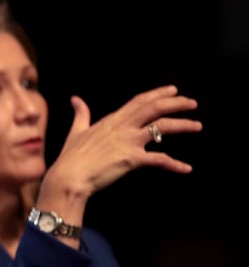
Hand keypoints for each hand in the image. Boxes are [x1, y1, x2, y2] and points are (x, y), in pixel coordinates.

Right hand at [36, 85, 201, 229]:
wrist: (70, 176)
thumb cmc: (71, 157)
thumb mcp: (76, 131)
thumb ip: (81, 114)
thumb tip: (75, 100)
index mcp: (112, 120)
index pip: (139, 101)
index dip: (157, 94)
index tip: (173, 90)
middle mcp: (123, 127)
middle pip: (154, 108)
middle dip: (176, 103)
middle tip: (192, 102)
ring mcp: (128, 142)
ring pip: (161, 127)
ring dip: (182, 125)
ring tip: (197, 125)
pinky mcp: (132, 159)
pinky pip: (159, 159)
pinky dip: (174, 164)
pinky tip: (186, 168)